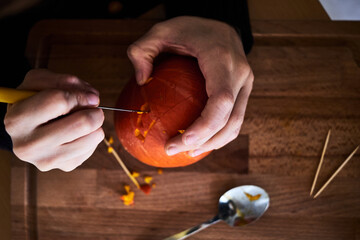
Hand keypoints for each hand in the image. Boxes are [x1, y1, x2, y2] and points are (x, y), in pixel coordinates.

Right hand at [4, 69, 104, 170]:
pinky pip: (92, 148)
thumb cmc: (34, 100)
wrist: (27, 127)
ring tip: (86, 118)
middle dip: (95, 111)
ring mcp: (47, 160)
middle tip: (93, 107)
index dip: (80, 95)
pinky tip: (79, 132)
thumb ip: (63, 81)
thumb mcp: (38, 81)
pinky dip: (92, 137)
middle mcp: (29, 144)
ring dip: (96, 124)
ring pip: (92, 138)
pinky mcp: (64, 167)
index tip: (87, 95)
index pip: (60, 101)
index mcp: (18, 119)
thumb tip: (93, 98)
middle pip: (82, 123)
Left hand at [127, 16, 253, 156]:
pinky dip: (219, 134)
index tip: (182, 141)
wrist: (221, 26)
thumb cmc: (190, 28)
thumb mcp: (160, 30)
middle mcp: (240, 73)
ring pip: (236, 124)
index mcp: (222, 59)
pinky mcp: (243, 91)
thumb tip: (141, 81)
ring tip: (187, 152)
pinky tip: (199, 141)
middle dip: (204, 141)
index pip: (221, 100)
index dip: (205, 126)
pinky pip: (235, 119)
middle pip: (230, 119)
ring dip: (214, 143)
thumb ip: (143, 51)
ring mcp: (246, 83)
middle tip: (173, 150)